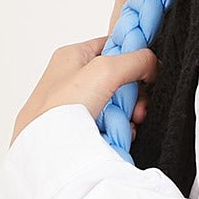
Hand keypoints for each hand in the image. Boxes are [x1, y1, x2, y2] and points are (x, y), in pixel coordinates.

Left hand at [10, 36, 156, 146]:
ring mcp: (77, 105)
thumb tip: (154, 63)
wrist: (45, 151)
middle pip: (119, 79)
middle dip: (134, 96)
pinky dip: (117, 130)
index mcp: (72, 56)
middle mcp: (74, 79)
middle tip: (137, 109)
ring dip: (127, 116)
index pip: (112, 46)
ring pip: (117, 105)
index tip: (148, 70)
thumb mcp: (104, 71)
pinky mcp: (80, 128)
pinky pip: (110, 124)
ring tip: (124, 125)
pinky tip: (116, 136)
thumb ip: (134, 61)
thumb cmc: (58, 109)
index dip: (132, 56)